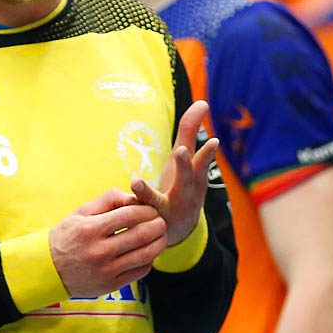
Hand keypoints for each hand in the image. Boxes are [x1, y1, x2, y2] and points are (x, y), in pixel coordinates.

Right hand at [49, 190, 168, 297]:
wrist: (48, 269)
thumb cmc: (67, 236)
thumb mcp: (80, 212)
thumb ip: (108, 200)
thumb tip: (134, 197)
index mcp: (90, 229)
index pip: (130, 215)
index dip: (147, 210)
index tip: (152, 209)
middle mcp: (99, 251)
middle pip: (142, 235)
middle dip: (158, 225)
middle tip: (161, 221)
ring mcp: (106, 270)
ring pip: (146, 255)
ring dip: (159, 243)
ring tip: (160, 236)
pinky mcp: (110, 285)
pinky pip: (140, 271)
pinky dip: (149, 260)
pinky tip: (147, 253)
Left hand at [133, 100, 219, 248]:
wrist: (177, 230)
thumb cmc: (182, 186)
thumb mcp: (187, 161)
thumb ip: (190, 131)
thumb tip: (203, 101)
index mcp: (194, 180)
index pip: (202, 164)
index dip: (208, 153)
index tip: (214, 140)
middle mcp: (184, 196)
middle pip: (185, 182)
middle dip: (185, 167)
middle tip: (181, 151)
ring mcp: (166, 212)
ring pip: (157, 204)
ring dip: (147, 194)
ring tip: (135, 181)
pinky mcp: (147, 223)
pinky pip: (137, 217)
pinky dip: (129, 210)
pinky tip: (117, 202)